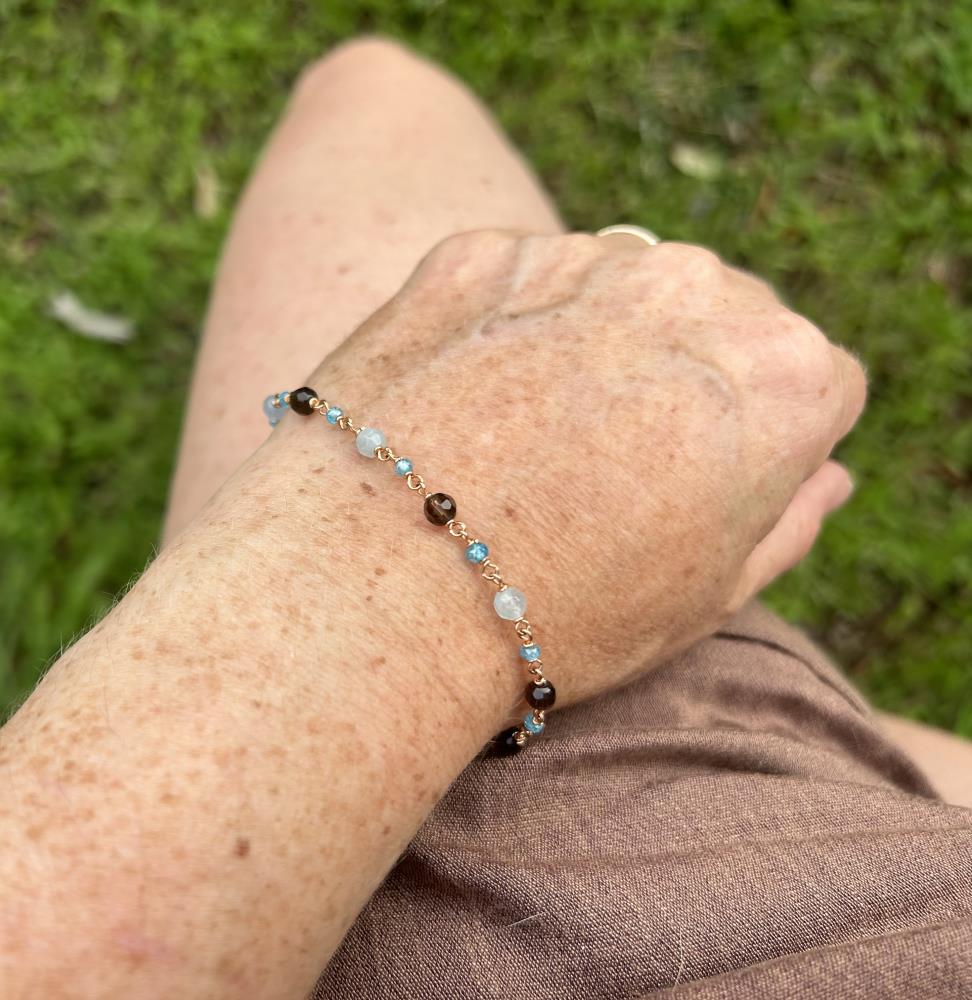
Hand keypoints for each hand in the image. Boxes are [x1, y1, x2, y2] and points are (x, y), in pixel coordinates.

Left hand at [294, 231, 865, 704]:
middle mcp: (696, 291)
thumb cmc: (557, 615)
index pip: (816, 381)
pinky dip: (513, 327)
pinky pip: (527, 280)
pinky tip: (472, 405)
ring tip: (534, 437)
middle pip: (726, 318)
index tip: (704, 483)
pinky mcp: (481, 253)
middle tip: (612, 462)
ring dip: (601, 340)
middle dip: (692, 376)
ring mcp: (581, 257)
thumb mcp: (707, 597)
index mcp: (783, 378)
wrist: (376, 592)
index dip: (764, 440)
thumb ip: (788, 520)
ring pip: (626, 287)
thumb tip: (824, 474)